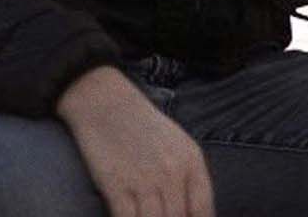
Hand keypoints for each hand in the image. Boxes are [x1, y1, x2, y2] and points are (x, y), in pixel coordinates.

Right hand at [56, 65, 212, 216]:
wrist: (104, 102)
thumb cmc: (142, 124)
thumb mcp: (178, 143)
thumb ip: (189, 177)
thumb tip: (193, 213)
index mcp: (190, 161)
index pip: (203, 210)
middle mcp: (171, 173)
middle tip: (160, 216)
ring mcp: (144, 180)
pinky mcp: (116, 186)